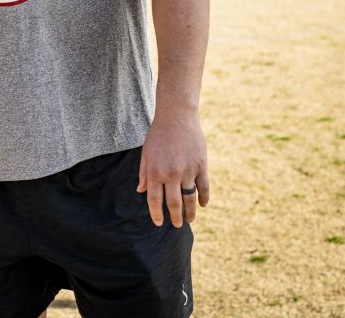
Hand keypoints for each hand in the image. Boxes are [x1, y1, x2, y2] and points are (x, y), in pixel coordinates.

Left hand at [137, 110, 208, 227]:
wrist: (176, 118)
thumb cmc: (158, 135)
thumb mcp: (146, 154)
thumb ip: (144, 173)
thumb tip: (141, 191)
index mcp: (155, 172)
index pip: (155, 200)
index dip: (156, 214)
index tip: (159, 223)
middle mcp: (171, 174)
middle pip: (174, 203)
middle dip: (175, 217)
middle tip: (177, 225)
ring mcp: (187, 171)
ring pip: (190, 198)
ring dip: (190, 212)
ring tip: (189, 220)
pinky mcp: (201, 166)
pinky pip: (204, 187)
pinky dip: (204, 198)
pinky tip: (202, 205)